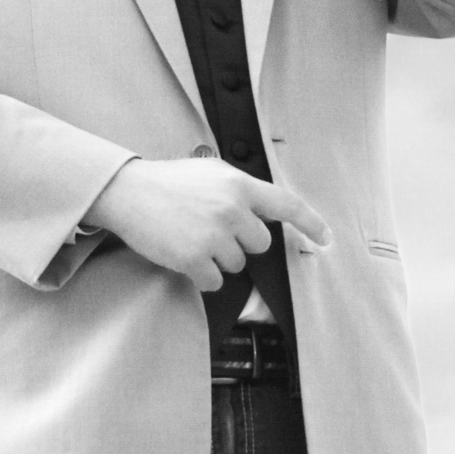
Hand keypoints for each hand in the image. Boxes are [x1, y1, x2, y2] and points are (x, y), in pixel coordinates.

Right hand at [86, 157, 330, 292]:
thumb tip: (265, 211)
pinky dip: (203, 276)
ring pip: (237, 264)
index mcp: (239, 185)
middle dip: (241, 243)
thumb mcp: (211, 172)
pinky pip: (215, 281)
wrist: (128, 193)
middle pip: (260, 244)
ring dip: (218, 259)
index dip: (312, 223)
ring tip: (192, 238)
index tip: (326, 239)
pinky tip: (185, 256)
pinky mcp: (195, 258)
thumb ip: (240, 189)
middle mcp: (232, 209)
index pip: (287, 205)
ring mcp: (214, 235)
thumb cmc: (168, 182)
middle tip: (212, 229)